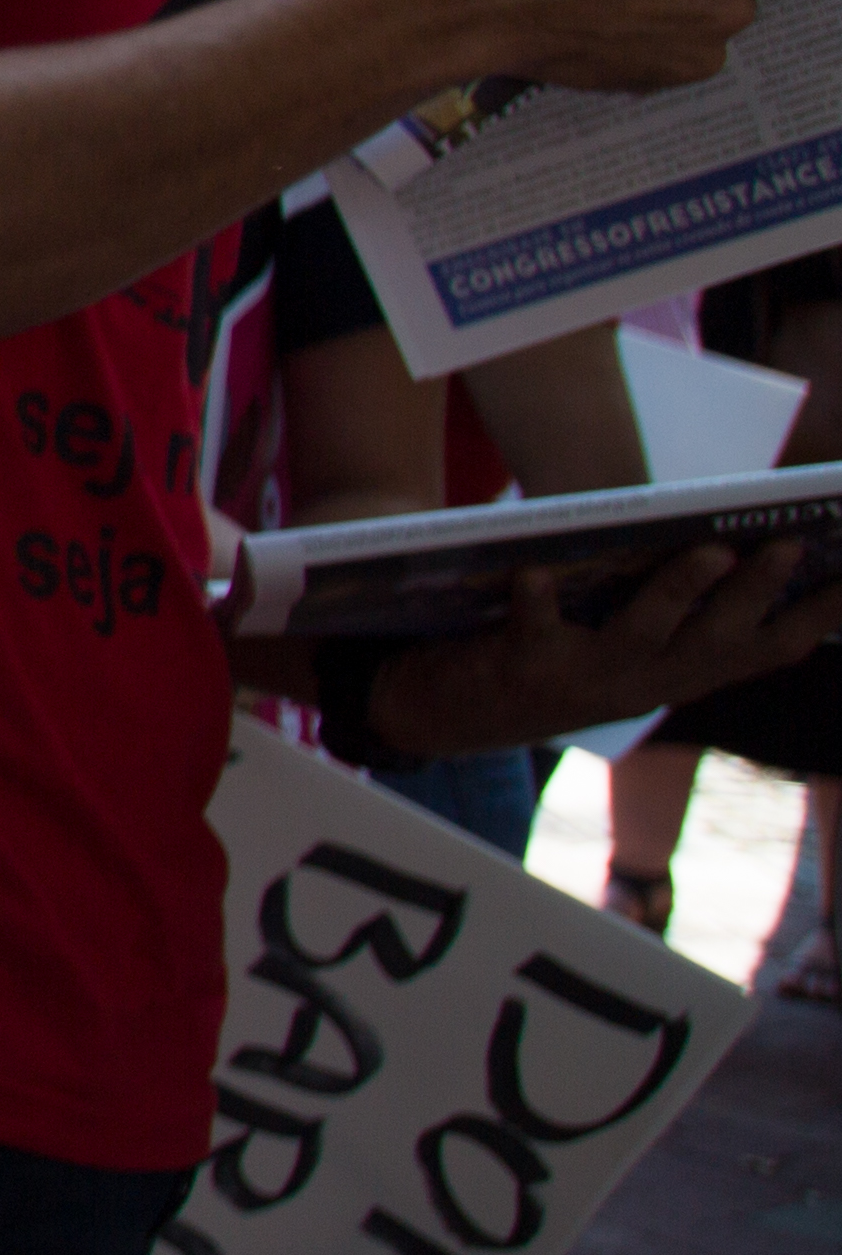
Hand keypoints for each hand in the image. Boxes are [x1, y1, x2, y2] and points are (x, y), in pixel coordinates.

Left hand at [384, 543, 841, 758]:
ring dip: (679, 593)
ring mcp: (585, 679)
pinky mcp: (523, 668)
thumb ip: (685, 609)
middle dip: (757, 592)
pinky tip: (537, 570)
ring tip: (709, 550)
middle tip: (789, 542)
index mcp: (681, 673)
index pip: (768, 647)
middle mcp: (644, 684)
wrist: (449, 712)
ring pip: (645, 635)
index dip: (820, 615)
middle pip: (717, 638)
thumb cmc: (553, 656)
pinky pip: (534, 630)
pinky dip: (537, 599)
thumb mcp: (632, 642)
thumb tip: (744, 543)